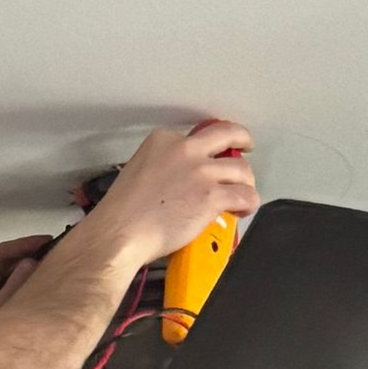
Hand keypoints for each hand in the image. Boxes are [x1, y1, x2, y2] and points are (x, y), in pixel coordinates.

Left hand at [0, 234, 53, 333]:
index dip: (27, 244)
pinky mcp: (2, 297)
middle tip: (59, 251)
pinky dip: (33, 280)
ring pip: (18, 269)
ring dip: (36, 267)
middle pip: (12, 258)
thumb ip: (14, 285)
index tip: (48, 241)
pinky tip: (51, 280)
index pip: (3, 252)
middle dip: (34, 255)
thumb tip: (32, 262)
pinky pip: (20, 282)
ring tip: (58, 263)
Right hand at [77, 121, 259, 268]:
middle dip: (241, 139)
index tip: (205, 159)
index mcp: (162, 140)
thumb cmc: (120, 214)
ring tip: (242, 192)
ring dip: (245, 182)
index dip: (204, 150)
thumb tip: (176, 183)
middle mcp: (185, 150)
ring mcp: (201, 172)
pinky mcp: (212, 196)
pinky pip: (244, 195)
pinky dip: (248, 203)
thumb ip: (160, 168)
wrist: (119, 234)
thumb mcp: (136, 173)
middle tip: (245, 146)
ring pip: (241, 169)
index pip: (194, 137)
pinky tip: (243, 210)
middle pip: (227, 134)